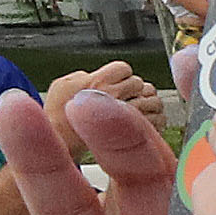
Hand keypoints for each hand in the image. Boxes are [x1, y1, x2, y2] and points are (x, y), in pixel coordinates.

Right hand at [40, 64, 169, 151]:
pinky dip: (156, 120)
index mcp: (97, 81)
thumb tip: (99, 74)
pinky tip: (145, 122)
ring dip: (148, 103)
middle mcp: (113, 97)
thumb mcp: (62, 84)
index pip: (123, 68)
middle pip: (139, 84)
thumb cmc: (58, 116)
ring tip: (136, 108)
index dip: (121, 74)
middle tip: (125, 96)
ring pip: (153, 101)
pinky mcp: (137, 137)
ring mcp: (126, 117)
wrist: (60, 146)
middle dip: (133, 88)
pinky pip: (158, 122)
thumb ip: (83, 74)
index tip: (116, 82)